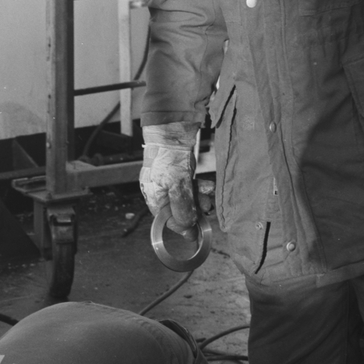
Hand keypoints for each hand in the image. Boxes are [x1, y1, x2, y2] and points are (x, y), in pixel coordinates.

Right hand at [140, 122, 200, 236]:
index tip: (195, 234)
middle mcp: (160, 191)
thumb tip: (186, 226)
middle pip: (178, 209)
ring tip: (209, 198)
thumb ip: (182, 207)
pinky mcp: (179, 172)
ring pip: (186, 198)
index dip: (181, 226)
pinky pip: (190, 186)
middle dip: (194, 211)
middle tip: (207, 211)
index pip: (167, 219)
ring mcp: (170, 181)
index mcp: (153, 197)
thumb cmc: (169, 156)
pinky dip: (200, 189)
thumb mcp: (177, 185)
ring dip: (199, 200)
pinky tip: (208, 187)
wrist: (172, 130)